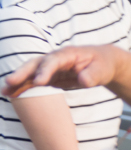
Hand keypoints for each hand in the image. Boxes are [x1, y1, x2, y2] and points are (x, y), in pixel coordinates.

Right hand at [3, 46, 117, 96]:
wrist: (101, 63)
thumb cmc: (102, 65)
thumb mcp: (102, 71)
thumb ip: (93, 76)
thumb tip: (84, 81)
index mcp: (68, 54)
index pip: (54, 61)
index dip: (46, 70)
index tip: (40, 82)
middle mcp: (55, 59)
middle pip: (36, 64)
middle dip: (23, 72)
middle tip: (10, 82)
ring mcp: (49, 67)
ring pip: (30, 72)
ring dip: (17, 81)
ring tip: (4, 91)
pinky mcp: (48, 76)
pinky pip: (32, 81)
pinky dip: (21, 87)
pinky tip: (10, 94)